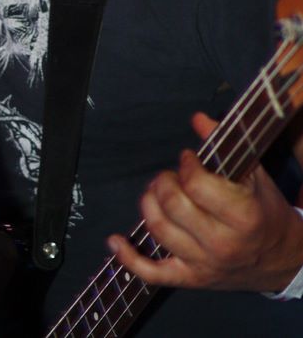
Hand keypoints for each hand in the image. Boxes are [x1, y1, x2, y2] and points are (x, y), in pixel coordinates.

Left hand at [107, 112, 302, 291]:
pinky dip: (128, 258)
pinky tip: (115, 240)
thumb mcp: (255, 175)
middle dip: (163, 181)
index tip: (188, 158)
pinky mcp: (190, 279)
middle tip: (169, 175)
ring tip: (154, 192)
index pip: (197, 185)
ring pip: (159, 230)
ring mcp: (204, 263)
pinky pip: (152, 273)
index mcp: (242, 215)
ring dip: (148, 203)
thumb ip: (225, 144)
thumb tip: (197, 118)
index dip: (186, 165)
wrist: (282, 258)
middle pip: (173, 206)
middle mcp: (222, 243)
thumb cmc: (265, 211)